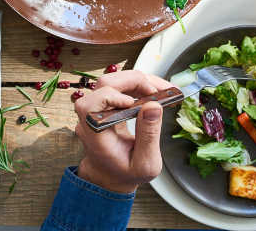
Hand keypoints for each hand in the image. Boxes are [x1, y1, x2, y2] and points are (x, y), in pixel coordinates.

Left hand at [72, 70, 173, 193]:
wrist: (111, 174)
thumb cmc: (126, 173)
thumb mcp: (145, 164)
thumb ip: (148, 136)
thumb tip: (153, 106)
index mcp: (95, 134)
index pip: (90, 104)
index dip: (111, 96)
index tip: (134, 103)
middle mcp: (91, 117)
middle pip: (104, 84)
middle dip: (134, 81)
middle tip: (161, 91)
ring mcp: (97, 109)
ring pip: (113, 82)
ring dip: (139, 81)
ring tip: (165, 90)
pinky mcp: (106, 104)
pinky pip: (119, 88)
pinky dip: (137, 86)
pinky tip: (155, 93)